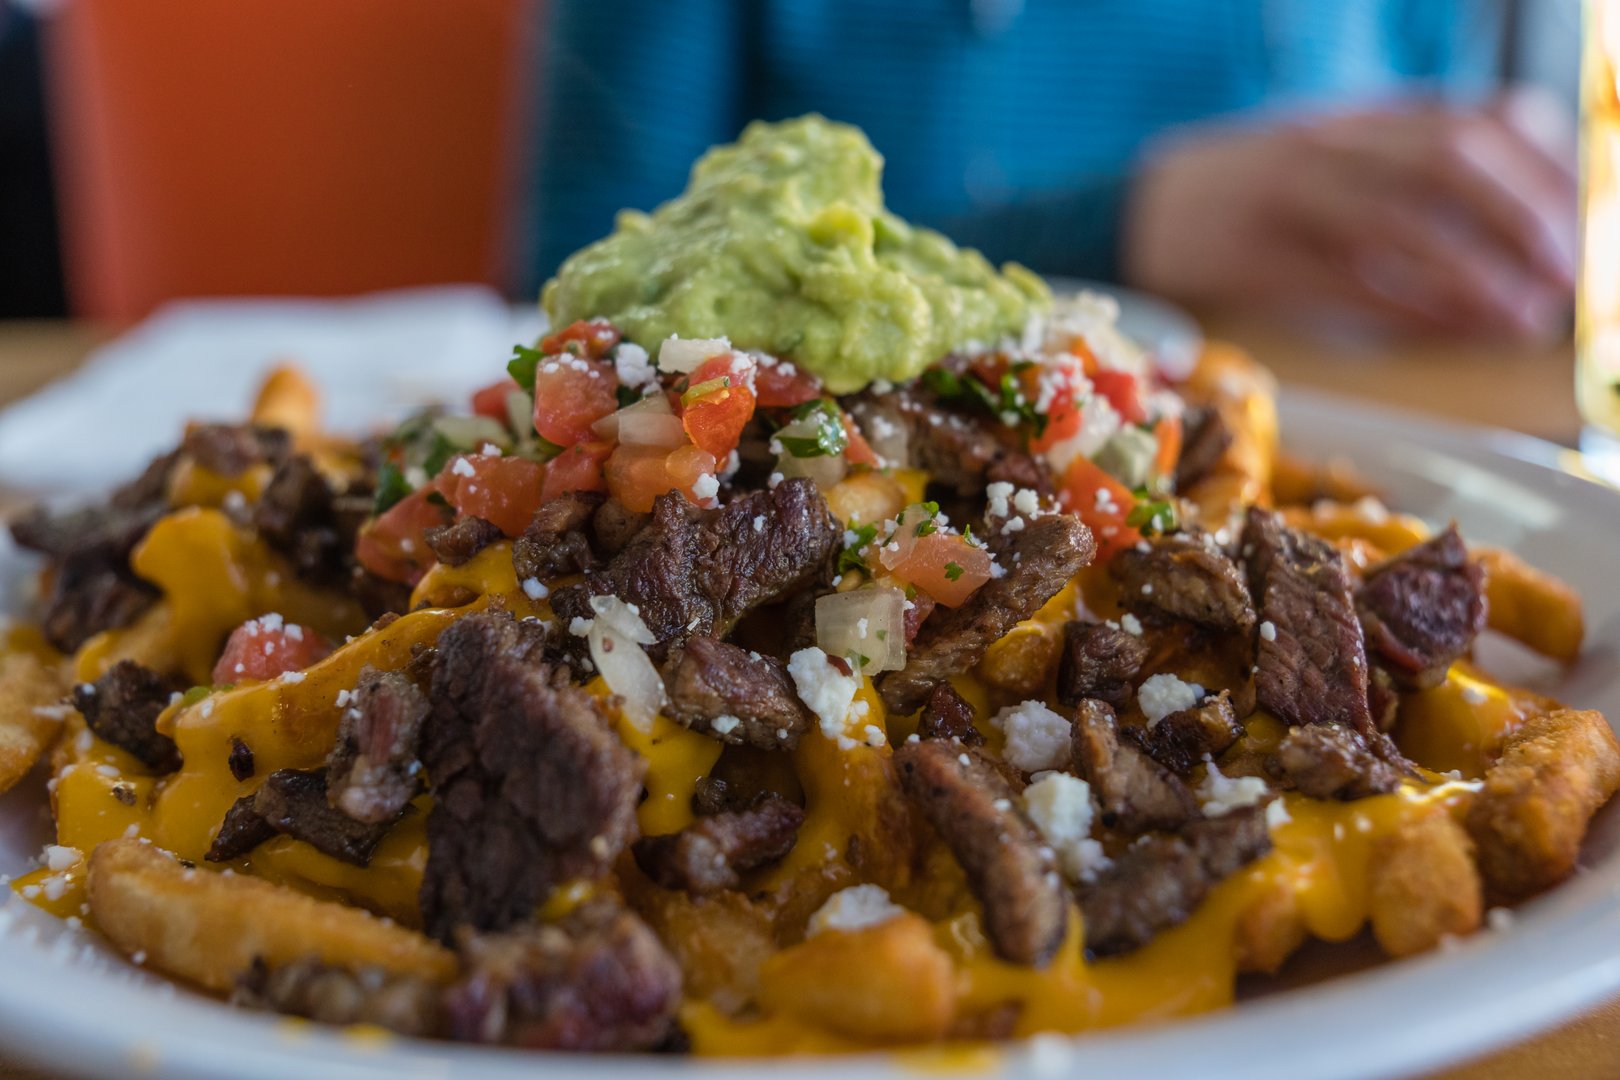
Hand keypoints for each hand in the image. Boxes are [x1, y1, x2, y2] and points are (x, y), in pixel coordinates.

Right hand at [1121, 88, 1577, 340]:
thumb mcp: (1331, 155)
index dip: (1540, 169)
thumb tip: (1508, 223)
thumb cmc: (1245, 194)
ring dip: (1475, 273)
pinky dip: (1412, 309)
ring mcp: (1286, 198)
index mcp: (1355, 117)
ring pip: (1401, 222)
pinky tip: (1451, 331)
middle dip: (1521, 217)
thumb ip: (1407, 170)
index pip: (1474, 117)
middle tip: (1561, 274)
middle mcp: (1326, 144)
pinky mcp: (1257, 257)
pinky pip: (1349, 283)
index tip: (1574, 222)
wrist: (1135, 212)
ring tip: (1520, 315)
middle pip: (1449, 160)